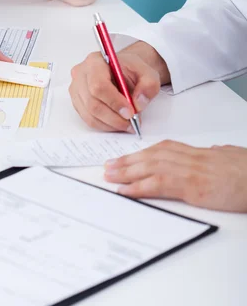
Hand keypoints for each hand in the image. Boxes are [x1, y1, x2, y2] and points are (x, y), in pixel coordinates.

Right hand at [69, 50, 160, 131]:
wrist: (124, 71)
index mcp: (95, 61)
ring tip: (127, 124)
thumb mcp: (148, 73)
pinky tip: (117, 122)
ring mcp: (76, 89)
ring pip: (90, 114)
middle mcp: (81, 74)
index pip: (98, 84)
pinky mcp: (78, 102)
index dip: (114, 102)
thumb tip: (138, 103)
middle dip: (114, 117)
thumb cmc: (132, 70)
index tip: (130, 112)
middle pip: (92, 102)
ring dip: (111, 124)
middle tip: (131, 122)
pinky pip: (89, 119)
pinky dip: (105, 125)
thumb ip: (148, 86)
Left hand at [105, 141, 246, 211]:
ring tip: (109, 176)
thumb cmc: (246, 169)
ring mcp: (188, 171)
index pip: (160, 149)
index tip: (125, 158)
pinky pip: (158, 185)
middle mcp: (187, 157)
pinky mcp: (191, 186)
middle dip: (126, 162)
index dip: (139, 154)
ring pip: (149, 167)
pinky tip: (125, 191)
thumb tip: (214, 150)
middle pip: (149, 156)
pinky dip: (138, 187)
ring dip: (126, 172)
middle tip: (107, 167)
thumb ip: (217, 153)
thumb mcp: (230, 156)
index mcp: (194, 151)